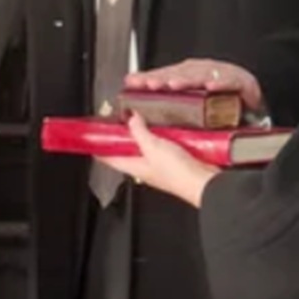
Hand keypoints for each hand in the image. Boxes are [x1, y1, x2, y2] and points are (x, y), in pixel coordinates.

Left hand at [99, 114, 220, 206]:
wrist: (204, 182)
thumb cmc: (178, 174)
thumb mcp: (153, 147)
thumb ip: (139, 132)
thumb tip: (130, 118)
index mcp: (133, 165)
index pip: (108, 157)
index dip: (99, 146)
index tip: (93, 134)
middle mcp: (144, 165)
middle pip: (127, 149)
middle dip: (122, 134)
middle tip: (120, 117)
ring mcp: (159, 162)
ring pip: (145, 145)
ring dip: (143, 132)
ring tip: (141, 116)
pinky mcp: (174, 159)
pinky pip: (163, 144)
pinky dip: (161, 134)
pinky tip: (164, 124)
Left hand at [125, 59, 264, 112]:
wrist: (251, 109)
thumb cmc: (218, 106)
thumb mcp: (188, 106)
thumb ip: (162, 102)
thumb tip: (133, 102)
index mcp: (186, 77)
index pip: (162, 75)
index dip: (147, 78)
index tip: (131, 82)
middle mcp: (201, 73)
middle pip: (178, 73)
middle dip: (162, 78)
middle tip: (150, 84)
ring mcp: (220, 75)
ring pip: (200, 75)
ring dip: (186, 80)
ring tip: (173, 85)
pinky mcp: (240, 82)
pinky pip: (230, 81)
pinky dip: (221, 83)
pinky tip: (211, 87)